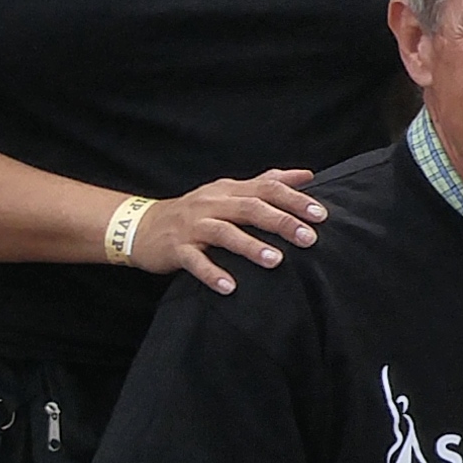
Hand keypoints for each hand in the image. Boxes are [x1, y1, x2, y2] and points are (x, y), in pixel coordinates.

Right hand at [133, 171, 328, 292]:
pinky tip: (230, 287)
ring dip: (251, 247)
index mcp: (228, 190)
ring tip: (276, 261)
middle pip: (250, 208)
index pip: (266, 188)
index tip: (321, 214)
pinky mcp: (176, 248)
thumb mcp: (229, 192)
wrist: (142, 226)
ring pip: (224, 233)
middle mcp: (212, 204)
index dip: (294, 199)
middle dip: (281, 222)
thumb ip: (267, 183)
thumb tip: (307, 176)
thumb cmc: (196, 211)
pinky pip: (194, 261)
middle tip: (309, 238)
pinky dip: (212, 273)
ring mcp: (193, 226)